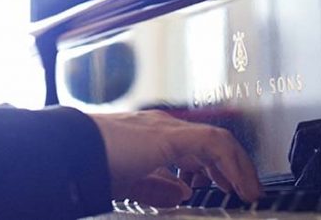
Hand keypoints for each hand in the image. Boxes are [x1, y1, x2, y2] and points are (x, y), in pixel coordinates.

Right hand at [90, 110, 260, 205]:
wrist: (72, 149)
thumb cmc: (90, 162)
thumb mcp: (129, 181)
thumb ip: (156, 186)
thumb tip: (182, 192)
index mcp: (151, 136)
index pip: (195, 147)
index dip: (216, 167)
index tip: (227, 187)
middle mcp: (163, 127)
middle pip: (211, 142)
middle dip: (232, 166)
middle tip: (244, 188)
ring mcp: (168, 128)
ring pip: (218, 140)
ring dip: (238, 165)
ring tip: (248, 189)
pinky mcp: (171, 135)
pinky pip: (214, 144)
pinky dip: (232, 164)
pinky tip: (237, 185)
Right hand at [289, 89, 320, 185]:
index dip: (313, 166)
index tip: (305, 185)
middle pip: (308, 135)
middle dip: (298, 158)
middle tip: (301, 182)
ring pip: (309, 130)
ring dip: (299, 150)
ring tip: (302, 173)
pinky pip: (318, 130)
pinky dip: (308, 145)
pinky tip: (315, 161)